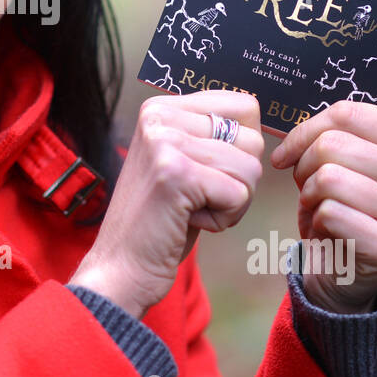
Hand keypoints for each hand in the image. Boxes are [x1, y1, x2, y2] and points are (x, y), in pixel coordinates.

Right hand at [69, 91, 263, 318]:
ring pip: (250, 168)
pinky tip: (187, 222)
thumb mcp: (182, 162)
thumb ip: (210, 136)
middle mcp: (159, 116)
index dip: (241, 151)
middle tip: (196, 199)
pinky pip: (238, 194)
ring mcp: (165, 142)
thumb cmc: (160, 221)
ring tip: (190, 211)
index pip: (244, 107)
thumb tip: (256, 118)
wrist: (120, 269)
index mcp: (161, 108)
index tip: (204, 175)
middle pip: (252, 140)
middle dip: (238, 181)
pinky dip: (223, 219)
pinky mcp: (175, 173)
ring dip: (231, 202)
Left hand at [270, 100, 376, 313]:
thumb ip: (329, 133)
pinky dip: (316, 222)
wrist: (345, 269)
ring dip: (309, 196)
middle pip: (333, 144)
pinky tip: (329, 233)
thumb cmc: (339, 204)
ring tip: (321, 209)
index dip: (305, 131)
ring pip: (329, 178)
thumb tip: (288, 132)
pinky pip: (330, 213)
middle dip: (304, 167)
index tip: (287, 154)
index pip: (347, 113)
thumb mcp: (339, 161)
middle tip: (309, 188)